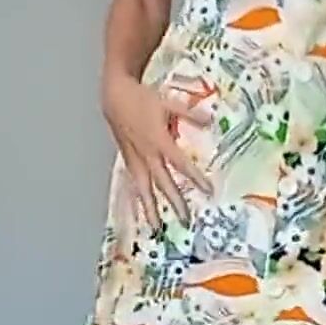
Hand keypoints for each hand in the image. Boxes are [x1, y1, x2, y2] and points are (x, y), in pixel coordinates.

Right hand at [102, 74, 203, 228]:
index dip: (195, 177)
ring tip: (157, 228)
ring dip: (150, 209)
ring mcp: (135, 159)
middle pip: (162, 182)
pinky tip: (144, 213)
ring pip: (143, 188)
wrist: (114, 96)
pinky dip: (139, 199)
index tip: (208, 191)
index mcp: (159, 140)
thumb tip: (211, 120)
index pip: (180, 163)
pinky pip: (135, 184)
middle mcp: (146, 154)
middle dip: (174, 201)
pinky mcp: (128, 160)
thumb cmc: (142, 98)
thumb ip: (189, 113)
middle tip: (185, 221)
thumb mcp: (168, 102)